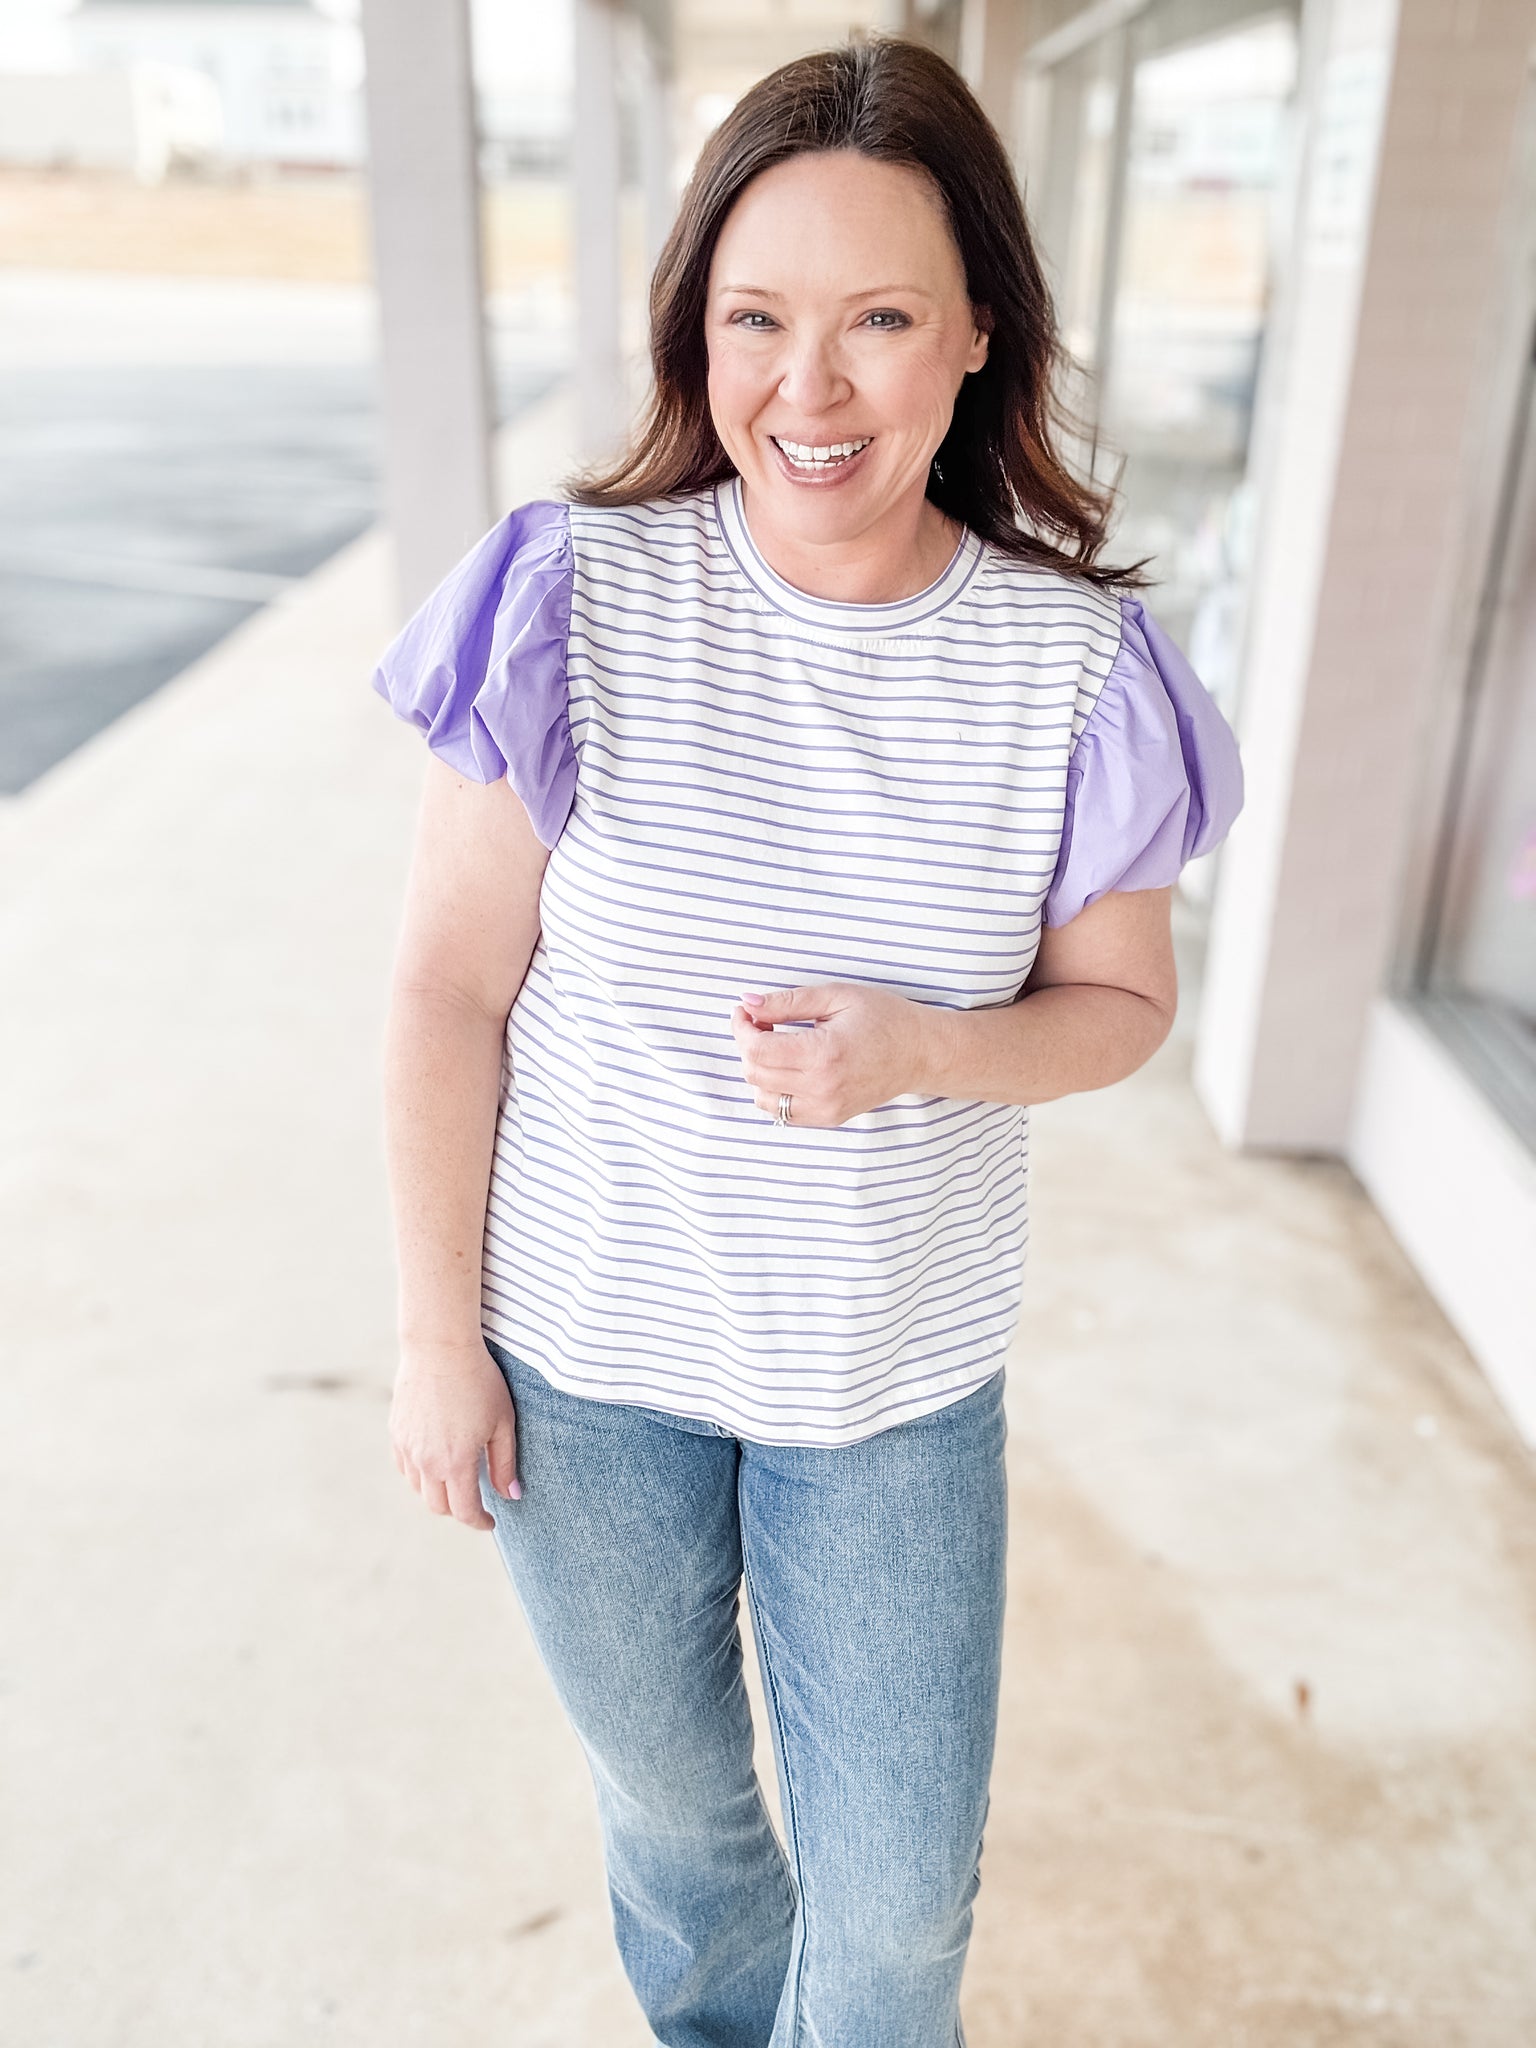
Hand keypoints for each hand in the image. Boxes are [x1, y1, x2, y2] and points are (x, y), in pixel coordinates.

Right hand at [390, 1336, 520, 1529]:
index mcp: (456, 1463)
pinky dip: (420, 1475)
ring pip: (419, 1489)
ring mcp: (408, 1448)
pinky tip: (435, 1463)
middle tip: (476, 1502)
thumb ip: (505, 1463)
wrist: (440, 1348)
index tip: (490, 1522)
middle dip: (459, 1511)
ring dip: (438, 1493)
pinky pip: (405, 1468)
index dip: (479, 1522)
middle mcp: (427, 1462)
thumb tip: (511, 1495)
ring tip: (457, 1480)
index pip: (464, 1511)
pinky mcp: (396, 1433)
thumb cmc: (479, 1381)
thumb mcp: (502, 1422)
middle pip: (439, 1507)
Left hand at [729, 982, 937, 1127]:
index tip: (746, 1012)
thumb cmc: (883, 1018)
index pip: (757, 1049)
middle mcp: (822, 1088)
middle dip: (747, 1045)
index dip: (741, 1028)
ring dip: (759, 1071)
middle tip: (763, 1023)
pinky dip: (775, 1091)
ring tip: (777, 1046)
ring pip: (763, 1098)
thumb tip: (748, 1004)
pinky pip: (783, 1113)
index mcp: (823, 1054)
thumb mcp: (837, 997)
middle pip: (755, 1073)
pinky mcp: (830, 1119)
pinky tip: (789, 1068)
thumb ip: (788, 1002)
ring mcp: (826, 1108)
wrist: (920, 1053)